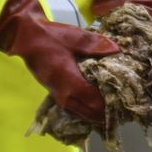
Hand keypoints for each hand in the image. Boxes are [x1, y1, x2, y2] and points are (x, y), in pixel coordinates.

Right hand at [0, 0, 118, 122]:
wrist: (25, 38)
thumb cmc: (51, 37)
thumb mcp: (75, 37)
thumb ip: (96, 44)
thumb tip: (117, 49)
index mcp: (70, 82)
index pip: (95, 101)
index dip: (111, 104)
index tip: (125, 103)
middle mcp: (64, 94)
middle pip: (89, 113)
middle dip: (105, 114)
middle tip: (122, 111)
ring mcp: (58, 96)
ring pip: (81, 113)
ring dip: (95, 114)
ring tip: (111, 112)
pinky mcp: (55, 93)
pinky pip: (74, 108)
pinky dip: (86, 110)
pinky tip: (95, 106)